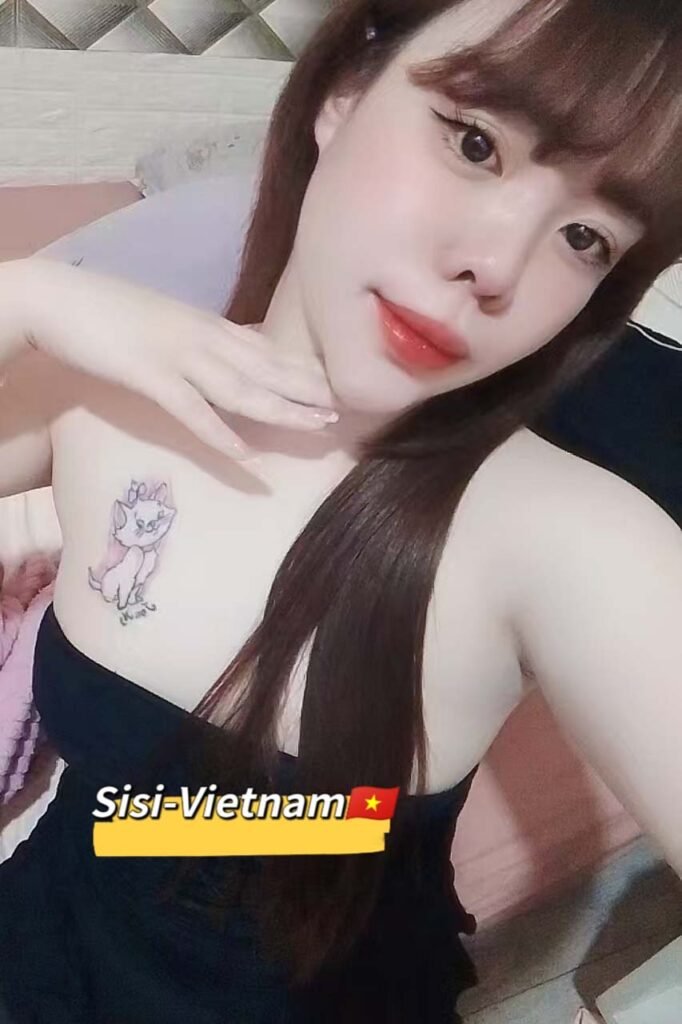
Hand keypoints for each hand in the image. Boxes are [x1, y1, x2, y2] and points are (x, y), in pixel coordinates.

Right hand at [21, 257, 337, 459]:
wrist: (60, 299)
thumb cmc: (112, 312)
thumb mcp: (170, 323)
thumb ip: (204, 341)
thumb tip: (235, 355)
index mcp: (210, 326)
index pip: (269, 349)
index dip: (305, 369)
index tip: (338, 385)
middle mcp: (204, 339)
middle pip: (268, 367)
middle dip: (309, 390)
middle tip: (345, 411)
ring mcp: (179, 357)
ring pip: (243, 387)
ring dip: (283, 408)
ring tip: (317, 426)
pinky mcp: (150, 376)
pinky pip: (192, 411)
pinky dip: (221, 433)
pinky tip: (247, 454)